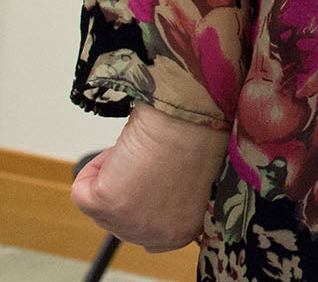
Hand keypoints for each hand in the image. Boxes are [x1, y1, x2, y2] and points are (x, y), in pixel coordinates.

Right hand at [70, 102, 226, 252]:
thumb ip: (165, 203)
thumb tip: (137, 196)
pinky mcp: (106, 205)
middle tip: (145, 161)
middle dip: (124, 190)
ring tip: (140, 154)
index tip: (147, 183)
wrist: (193, 118)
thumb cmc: (198, 138)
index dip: (141, 206)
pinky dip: (94, 168)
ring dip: (112, 176)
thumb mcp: (187, 184)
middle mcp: (158, 236)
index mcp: (182, 232)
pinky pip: (81, 192)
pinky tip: (122, 152)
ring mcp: (130, 224)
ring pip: (98, 205)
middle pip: (118, 222)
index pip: (148, 238)